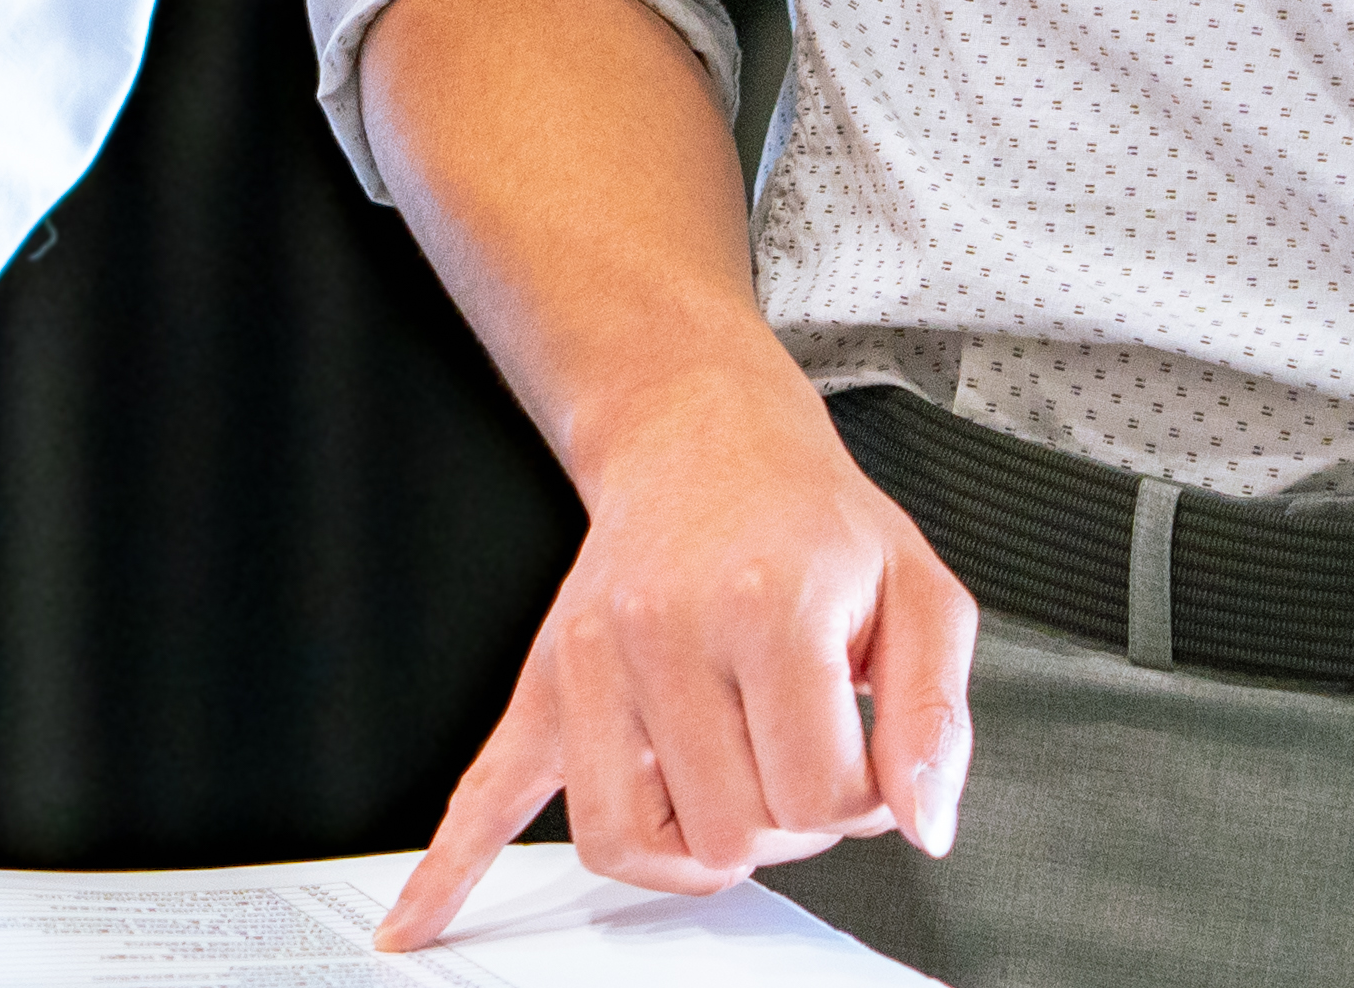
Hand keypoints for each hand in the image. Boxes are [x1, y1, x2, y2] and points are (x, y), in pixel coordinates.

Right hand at [377, 364, 970, 945]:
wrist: (700, 432)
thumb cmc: (810, 518)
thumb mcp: (919, 592)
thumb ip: (936, 715)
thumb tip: (922, 826)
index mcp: (766, 609)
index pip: (821, 799)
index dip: (865, 800)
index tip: (866, 756)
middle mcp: (664, 633)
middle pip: (733, 830)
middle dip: (788, 820)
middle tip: (802, 759)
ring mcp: (591, 662)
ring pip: (629, 839)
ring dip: (692, 849)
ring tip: (726, 798)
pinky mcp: (546, 682)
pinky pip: (487, 788)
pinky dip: (451, 867)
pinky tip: (417, 921)